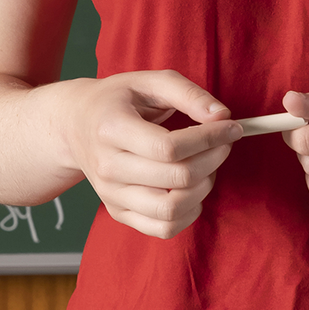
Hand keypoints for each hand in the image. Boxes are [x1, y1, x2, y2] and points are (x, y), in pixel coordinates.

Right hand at [58, 70, 241, 239]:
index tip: (231, 127)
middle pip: (176, 179)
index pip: (169, 147)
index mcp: (112, 129)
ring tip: (207, 165)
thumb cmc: (118, 100)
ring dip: (204, 187)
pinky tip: (193, 188)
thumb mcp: (149, 81)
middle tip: (224, 142)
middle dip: (213, 159)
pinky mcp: (119, 212)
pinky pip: (163, 228)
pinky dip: (189, 213)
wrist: (76, 125)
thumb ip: (188, 94)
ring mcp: (111, 195)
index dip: (209, 139)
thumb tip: (222, 116)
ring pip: (171, 209)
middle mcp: (108, 167)